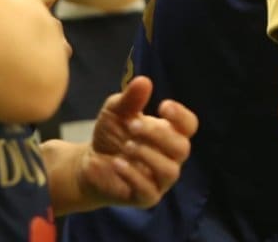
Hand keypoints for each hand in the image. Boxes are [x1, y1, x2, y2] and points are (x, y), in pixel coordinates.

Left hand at [74, 76, 198, 208]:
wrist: (87, 164)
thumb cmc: (111, 134)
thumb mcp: (116, 112)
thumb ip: (130, 98)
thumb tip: (143, 81)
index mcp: (171, 133)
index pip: (190, 126)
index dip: (181, 116)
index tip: (162, 106)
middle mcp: (171, 157)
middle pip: (182, 147)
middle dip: (158, 135)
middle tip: (132, 126)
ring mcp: (161, 179)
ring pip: (170, 170)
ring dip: (147, 155)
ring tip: (126, 146)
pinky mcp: (146, 197)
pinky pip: (149, 190)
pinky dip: (133, 175)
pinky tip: (117, 163)